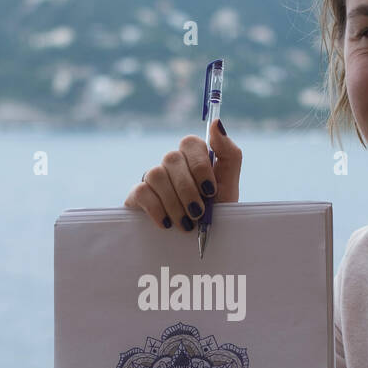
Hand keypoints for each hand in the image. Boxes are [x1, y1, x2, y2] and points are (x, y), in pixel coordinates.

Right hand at [124, 119, 239, 231]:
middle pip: (172, 159)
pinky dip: (157, 209)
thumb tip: (216, 122)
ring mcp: (153, 177)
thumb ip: (229, 154)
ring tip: (186, 224)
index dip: (200, 166)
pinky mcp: (138, 195)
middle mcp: (172, 163)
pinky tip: (167, 224)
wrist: (197, 244)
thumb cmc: (215, 213)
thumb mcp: (229, 187)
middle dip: (188, 190)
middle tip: (199, 213)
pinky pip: (142, 191)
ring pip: (156, 174)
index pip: (190, 143)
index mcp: (194, 157)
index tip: (211, 191)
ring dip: (174, 203)